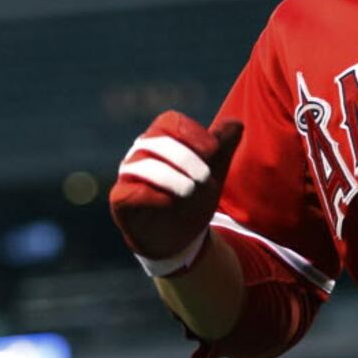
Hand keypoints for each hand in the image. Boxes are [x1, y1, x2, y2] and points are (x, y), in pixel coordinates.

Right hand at [109, 111, 243, 268]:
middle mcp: (141, 152)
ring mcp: (129, 176)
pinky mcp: (121, 201)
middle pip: (157, 141)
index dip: (192, 132)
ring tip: (191, 190)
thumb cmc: (194, 195)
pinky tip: (168, 202)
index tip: (213, 150)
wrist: (181, 236)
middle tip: (206, 178)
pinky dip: (149, 195)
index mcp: (162, 138)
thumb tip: (236, 124)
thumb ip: (224, 146)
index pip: (170, 121)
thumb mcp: (215, 170)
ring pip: (143, 165)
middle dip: (186, 157)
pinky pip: (127, 193)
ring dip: (171, 176)